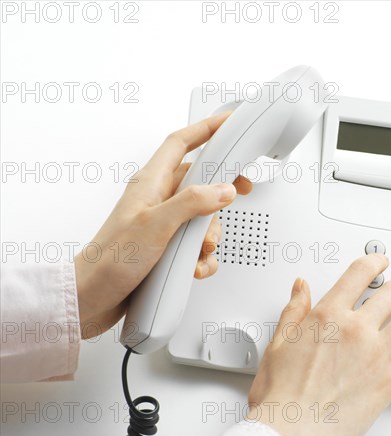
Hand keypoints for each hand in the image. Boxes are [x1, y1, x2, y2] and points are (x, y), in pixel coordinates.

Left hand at [74, 112, 251, 338]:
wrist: (91, 299)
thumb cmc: (110, 261)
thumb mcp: (155, 226)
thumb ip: (192, 203)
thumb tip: (223, 189)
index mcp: (151, 183)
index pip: (181, 143)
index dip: (205, 128)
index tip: (229, 122)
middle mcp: (157, 200)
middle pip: (200, 180)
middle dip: (221, 192)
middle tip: (240, 191)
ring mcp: (162, 224)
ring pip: (202, 216)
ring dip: (211, 235)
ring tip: (201, 249)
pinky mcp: (165, 247)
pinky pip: (196, 244)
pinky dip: (202, 257)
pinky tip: (196, 267)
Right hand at [247, 254, 390, 435]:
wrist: (291, 430)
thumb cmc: (282, 393)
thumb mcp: (278, 342)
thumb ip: (293, 310)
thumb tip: (300, 287)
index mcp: (329, 315)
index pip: (359, 273)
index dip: (375, 261)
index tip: (380, 261)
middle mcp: (357, 329)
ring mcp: (377, 354)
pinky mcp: (390, 381)